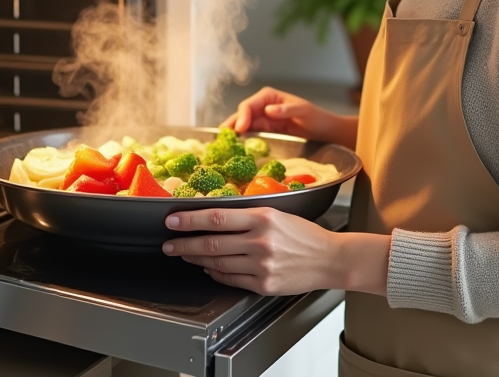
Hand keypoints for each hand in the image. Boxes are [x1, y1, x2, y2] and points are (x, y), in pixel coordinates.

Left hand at [163, 207, 388, 295]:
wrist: (329, 258)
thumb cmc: (304, 234)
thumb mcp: (277, 214)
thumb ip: (248, 216)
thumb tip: (214, 219)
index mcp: (263, 218)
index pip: (216, 218)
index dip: (190, 220)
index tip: (172, 220)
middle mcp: (260, 242)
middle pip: (211, 243)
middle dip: (184, 244)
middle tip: (168, 244)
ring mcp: (261, 265)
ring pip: (217, 262)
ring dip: (197, 259)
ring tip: (185, 255)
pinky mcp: (263, 284)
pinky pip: (230, 279)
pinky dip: (215, 273)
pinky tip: (208, 268)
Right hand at [222, 86, 355, 147]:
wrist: (324, 130)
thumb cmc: (316, 117)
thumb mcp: (304, 111)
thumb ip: (286, 110)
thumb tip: (268, 110)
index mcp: (269, 96)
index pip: (249, 105)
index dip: (242, 116)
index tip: (240, 129)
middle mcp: (262, 105)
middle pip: (242, 114)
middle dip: (232, 125)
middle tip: (222, 138)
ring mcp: (263, 118)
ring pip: (242, 125)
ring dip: (233, 133)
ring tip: (222, 144)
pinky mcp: (265, 130)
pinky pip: (250, 134)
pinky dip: (241, 139)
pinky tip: (234, 147)